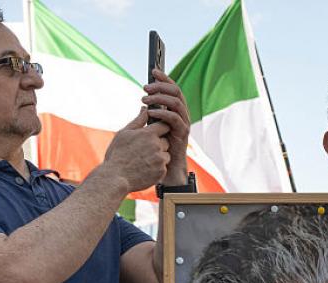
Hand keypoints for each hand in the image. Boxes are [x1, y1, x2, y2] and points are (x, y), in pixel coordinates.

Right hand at [101, 110, 170, 192]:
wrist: (115, 177)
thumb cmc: (117, 154)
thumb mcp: (124, 134)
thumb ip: (138, 121)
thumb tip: (146, 109)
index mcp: (148, 134)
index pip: (165, 125)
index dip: (160, 129)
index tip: (154, 132)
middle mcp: (157, 146)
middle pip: (166, 141)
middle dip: (158, 144)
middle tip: (144, 150)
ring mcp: (160, 160)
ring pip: (166, 154)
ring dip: (159, 156)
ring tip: (143, 160)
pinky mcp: (161, 172)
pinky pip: (163, 167)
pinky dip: (157, 168)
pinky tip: (144, 169)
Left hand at [143, 68, 191, 184]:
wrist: (167, 167)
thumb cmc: (159, 147)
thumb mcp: (153, 126)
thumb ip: (151, 114)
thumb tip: (144, 101)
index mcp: (176, 110)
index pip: (173, 89)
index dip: (165, 78)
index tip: (153, 71)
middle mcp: (182, 114)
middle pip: (176, 92)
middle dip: (161, 86)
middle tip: (145, 87)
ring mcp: (184, 123)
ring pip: (176, 102)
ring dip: (160, 98)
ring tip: (145, 98)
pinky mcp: (183, 133)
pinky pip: (174, 118)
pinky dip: (163, 113)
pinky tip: (151, 112)